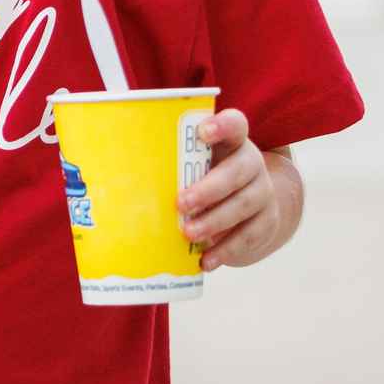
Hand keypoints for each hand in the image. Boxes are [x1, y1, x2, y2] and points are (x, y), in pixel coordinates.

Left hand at [177, 109, 289, 269]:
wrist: (249, 206)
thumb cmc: (204, 177)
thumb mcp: (192, 163)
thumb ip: (169, 162)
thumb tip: (115, 173)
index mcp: (231, 141)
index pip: (235, 124)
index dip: (223, 125)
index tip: (203, 132)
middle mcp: (251, 162)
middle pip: (238, 170)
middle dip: (209, 188)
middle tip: (181, 204)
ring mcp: (263, 191)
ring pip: (244, 204)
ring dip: (214, 221)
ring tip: (188, 233)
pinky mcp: (268, 220)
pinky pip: (250, 235)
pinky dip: (226, 249)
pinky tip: (205, 260)